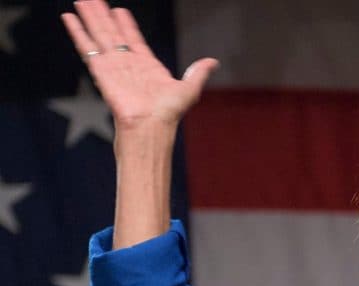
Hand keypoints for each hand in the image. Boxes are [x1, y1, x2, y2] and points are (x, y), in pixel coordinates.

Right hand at [61, 0, 217, 129]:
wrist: (150, 125)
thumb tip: (213, 61)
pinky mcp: (100, 70)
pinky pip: (87, 47)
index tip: (120, 11)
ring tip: (83, 1)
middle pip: (113, 33)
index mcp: (147, 66)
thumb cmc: (169, 113)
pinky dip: (78, 32)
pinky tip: (69, 17)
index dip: (127, 25)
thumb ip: (198, 73)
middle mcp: (128, 64)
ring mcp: (113, 66)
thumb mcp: (189, 89)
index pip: (133, 39)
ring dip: (91, 17)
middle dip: (104, 16)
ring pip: (99, 35)